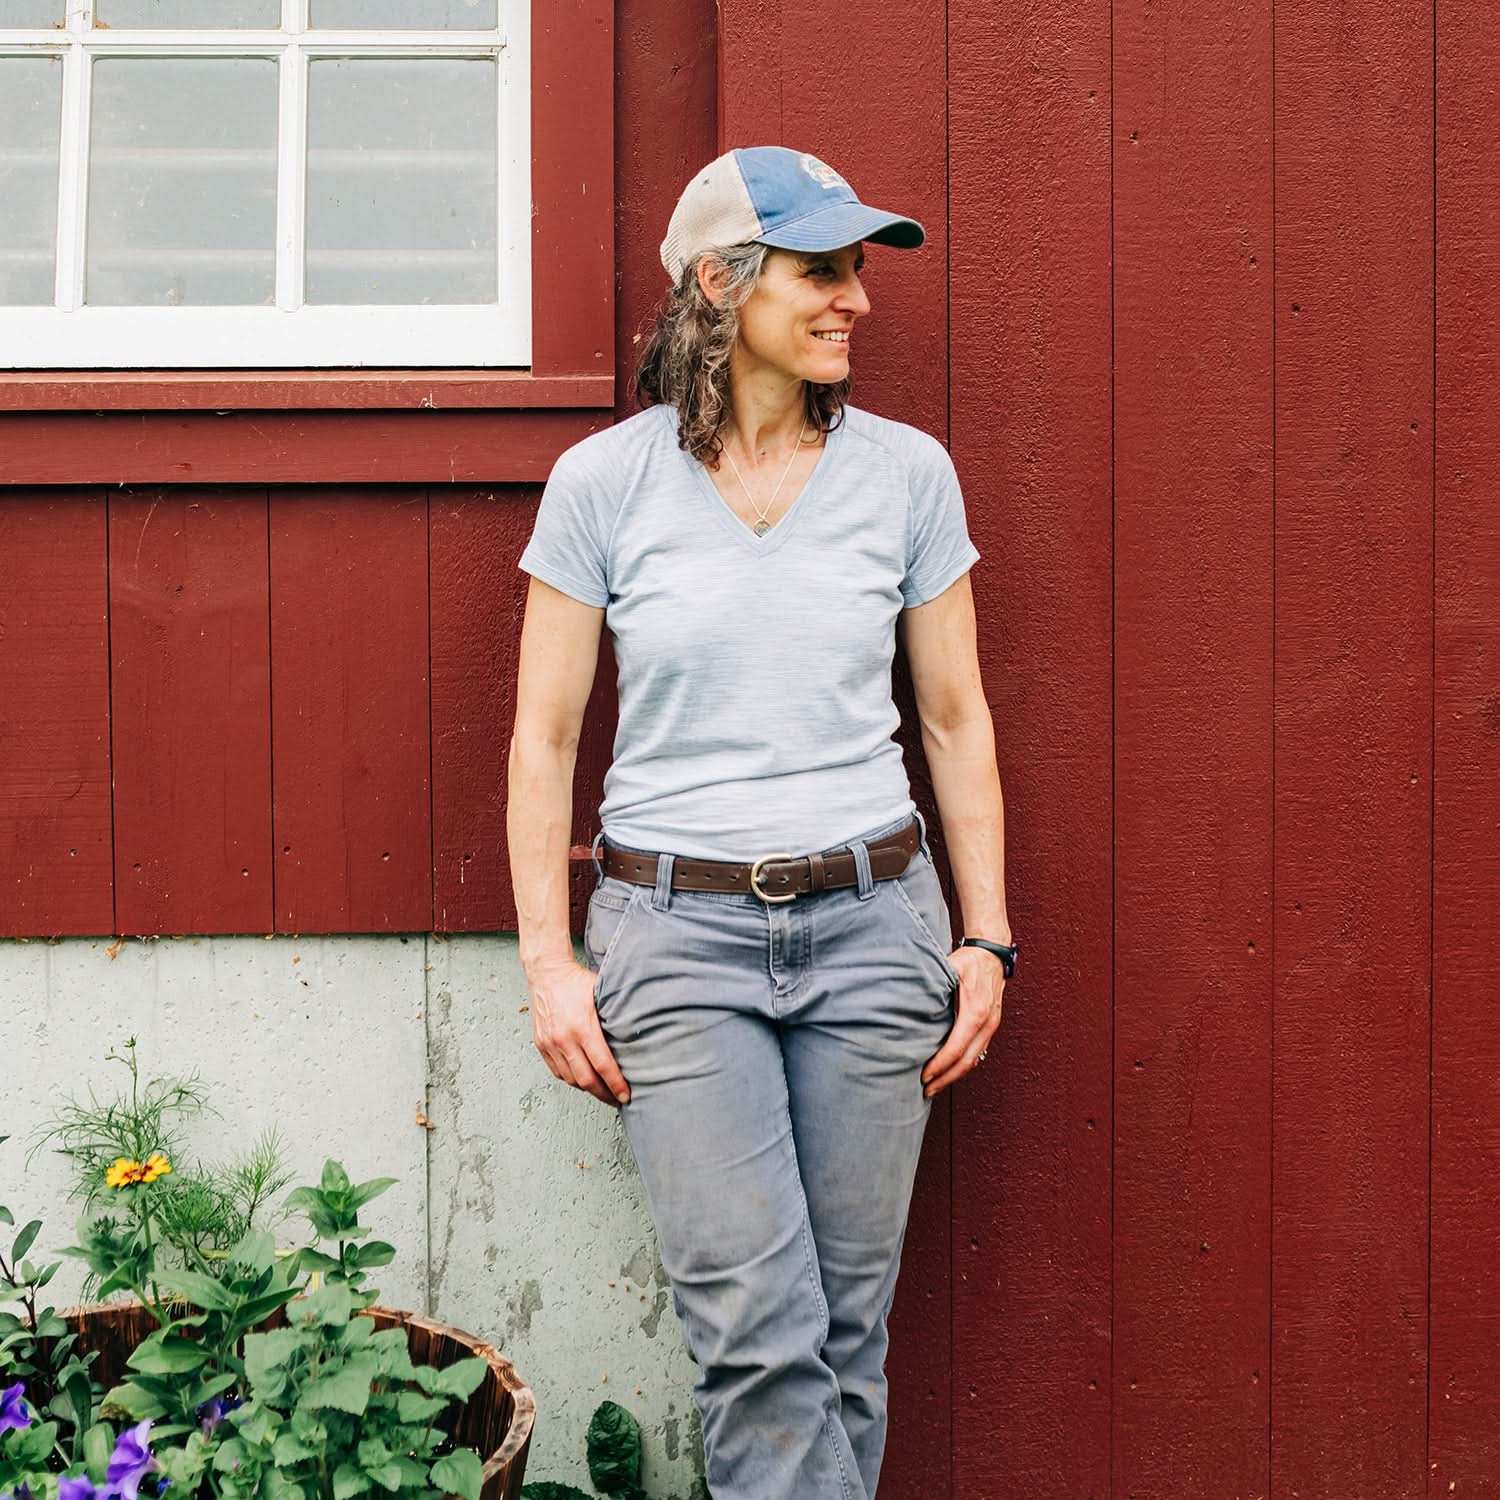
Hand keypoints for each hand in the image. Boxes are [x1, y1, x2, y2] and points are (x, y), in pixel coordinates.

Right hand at [526, 955, 630, 1106]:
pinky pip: (558, 1072)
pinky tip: (584, 1080)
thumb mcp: (602, 995)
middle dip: (604, 1094)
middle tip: (618, 1100)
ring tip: (603, 1092)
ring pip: (571, 1079)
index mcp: (582, 1027)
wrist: (547, 972)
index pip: (603, 1066)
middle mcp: (564, 1039)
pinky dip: (572, 1080)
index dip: (616, 1084)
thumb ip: (616, 1017)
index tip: (627, 1095)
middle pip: (586, 1079)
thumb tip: (639, 1036)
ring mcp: (550, 1043)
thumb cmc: (577, 982)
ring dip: (588, 1089)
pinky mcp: (541, 1045)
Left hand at [921, 945, 1005, 1096]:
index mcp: (976, 1012)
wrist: (993, 953)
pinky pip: (978, 1052)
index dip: (940, 1065)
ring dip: (954, 1075)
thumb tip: (909, 998)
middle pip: (967, 1062)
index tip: (924, 1075)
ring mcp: (992, 1027)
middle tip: (926, 1089)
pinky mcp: (991, 1027)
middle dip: (946, 1078)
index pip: (957, 1047)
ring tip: (934, 1085)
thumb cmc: (970, 959)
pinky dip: (963, 1065)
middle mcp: (987, 1023)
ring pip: (974, 1060)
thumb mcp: (950, 967)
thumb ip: (933, 982)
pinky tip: (948, 1070)